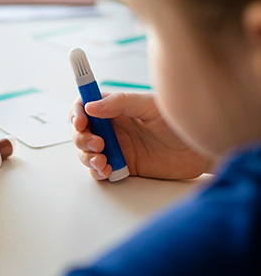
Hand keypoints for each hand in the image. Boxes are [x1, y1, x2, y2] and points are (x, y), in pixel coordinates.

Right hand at [70, 92, 213, 180]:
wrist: (199, 150)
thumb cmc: (178, 123)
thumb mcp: (149, 106)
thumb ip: (120, 103)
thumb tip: (92, 106)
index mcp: (115, 108)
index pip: (84, 106)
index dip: (77, 113)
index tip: (80, 122)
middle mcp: (112, 127)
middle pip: (81, 132)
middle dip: (82, 139)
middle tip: (98, 144)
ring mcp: (115, 147)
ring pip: (86, 152)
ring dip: (87, 157)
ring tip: (102, 160)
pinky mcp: (121, 166)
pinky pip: (99, 170)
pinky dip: (97, 172)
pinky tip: (107, 170)